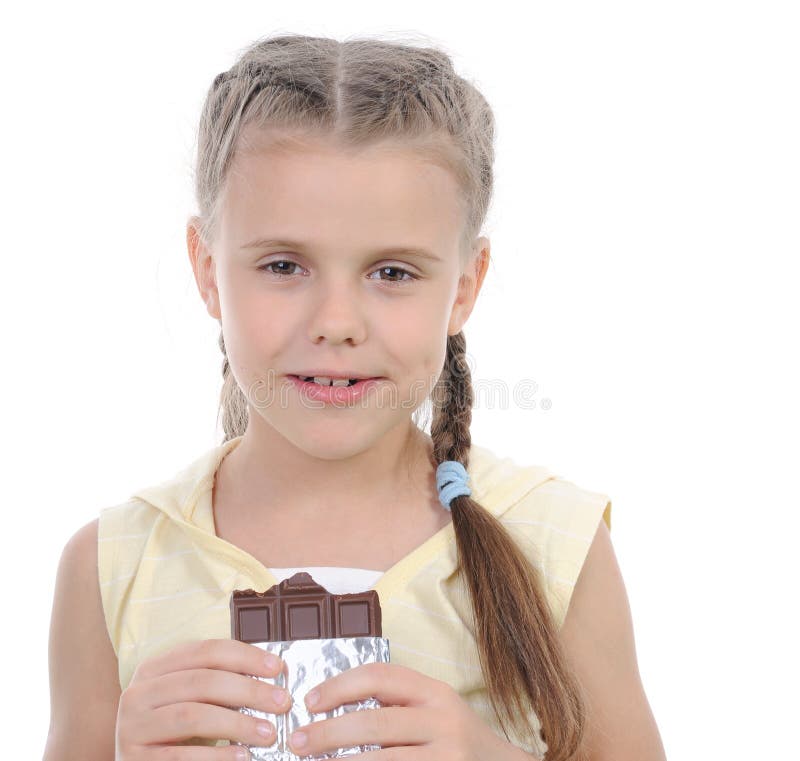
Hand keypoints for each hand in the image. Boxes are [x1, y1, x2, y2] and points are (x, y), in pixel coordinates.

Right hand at [115, 638, 292, 758]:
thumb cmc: (172, 730)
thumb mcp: (188, 699)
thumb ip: (218, 683)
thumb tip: (271, 677)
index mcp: (154, 668)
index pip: (205, 651)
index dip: (245, 656)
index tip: (277, 668)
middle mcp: (138, 693)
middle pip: (202, 682)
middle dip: (248, 690)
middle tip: (281, 702)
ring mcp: (132, 728)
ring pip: (192, 716)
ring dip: (237, 724)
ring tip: (268, 733)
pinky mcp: (135, 760)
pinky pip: (180, 756)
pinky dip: (215, 756)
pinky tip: (241, 756)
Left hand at [287, 662, 527, 759]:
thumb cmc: (456, 740)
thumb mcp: (433, 709)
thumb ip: (396, 703)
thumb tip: (333, 704)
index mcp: (435, 692)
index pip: (380, 676)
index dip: (340, 685)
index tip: (310, 701)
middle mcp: (444, 721)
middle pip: (376, 722)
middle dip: (329, 732)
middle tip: (297, 740)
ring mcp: (446, 757)